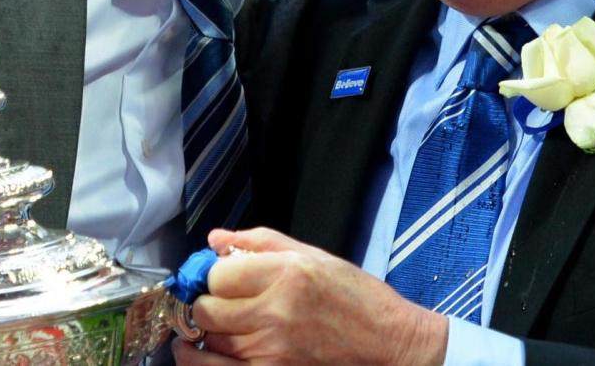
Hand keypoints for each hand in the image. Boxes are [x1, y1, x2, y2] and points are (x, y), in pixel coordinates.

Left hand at [172, 227, 446, 365]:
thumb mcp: (313, 255)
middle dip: (205, 303)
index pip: (216, 275)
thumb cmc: (357, 298)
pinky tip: (208, 351)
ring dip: (207, 333)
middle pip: (206, 310)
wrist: (389, 344)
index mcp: (285, 274)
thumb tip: (215, 240)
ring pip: (208, 343)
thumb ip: (260, 243)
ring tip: (216, 326)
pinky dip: (206, 361)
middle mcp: (275, 314)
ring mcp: (271, 352)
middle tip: (216, 301)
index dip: (211, 275)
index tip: (217, 276)